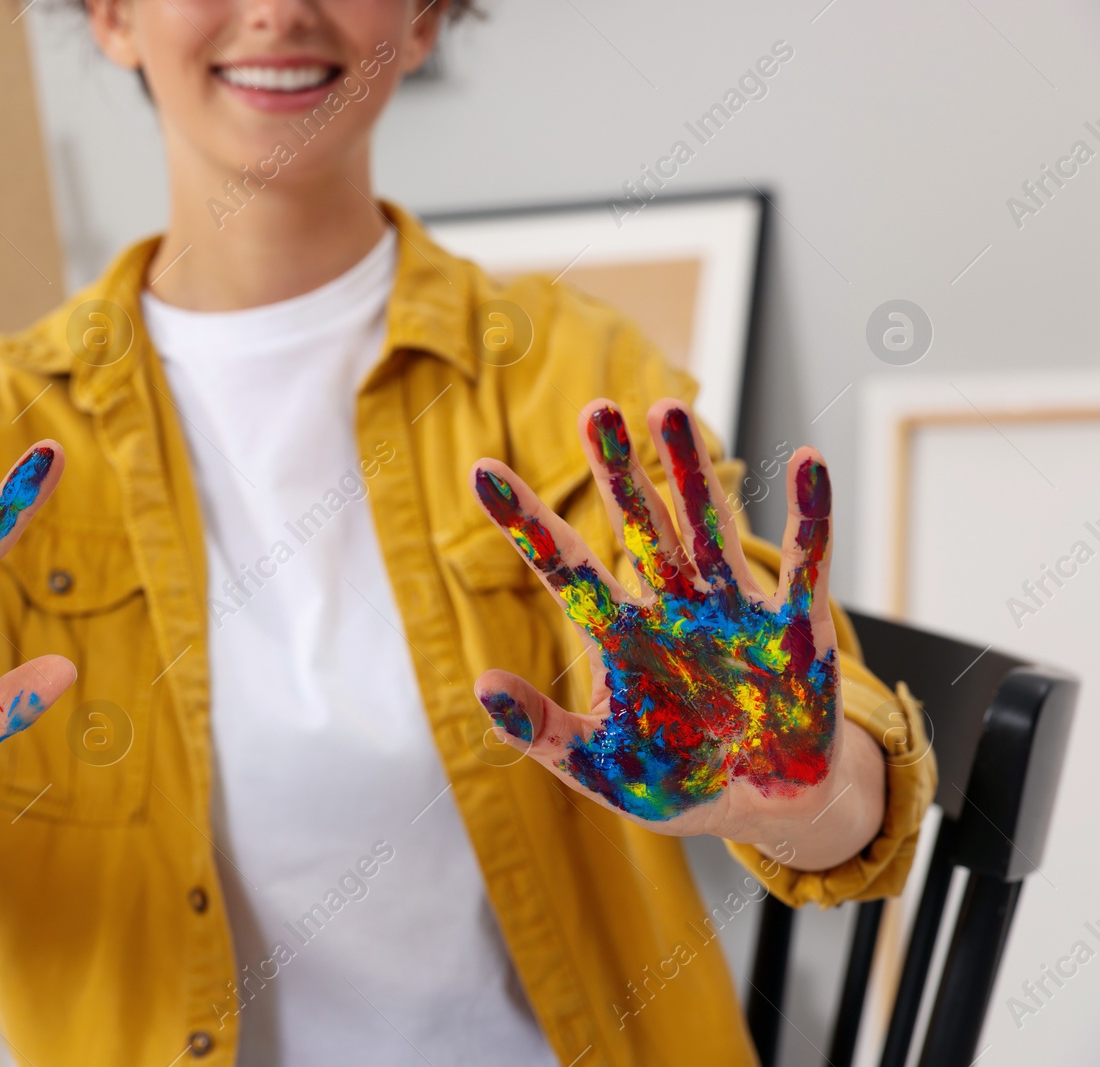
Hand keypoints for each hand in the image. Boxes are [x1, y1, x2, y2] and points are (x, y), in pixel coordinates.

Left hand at [470, 399, 875, 856]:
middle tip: (593, 410)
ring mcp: (733, 611)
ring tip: (667, 408)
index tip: (481, 471)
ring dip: (690, 471)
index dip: (525, 521)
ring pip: (707, 527)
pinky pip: (805, 565)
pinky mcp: (796, 630)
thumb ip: (543, 732)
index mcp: (618, 636)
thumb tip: (481, 687)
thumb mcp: (599, 767)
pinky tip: (806, 461)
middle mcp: (671, 607)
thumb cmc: (676, 782)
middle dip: (617, 470)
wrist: (765, 810)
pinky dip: (811, 518)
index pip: (563, 566)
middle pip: (638, 526)